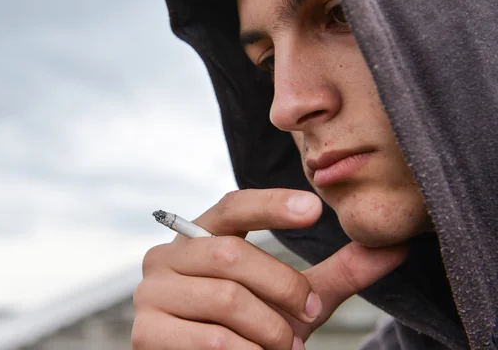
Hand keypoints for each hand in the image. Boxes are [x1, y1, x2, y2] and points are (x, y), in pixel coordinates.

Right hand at [132, 189, 407, 348]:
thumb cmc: (251, 331)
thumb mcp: (295, 301)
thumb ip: (335, 275)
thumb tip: (395, 248)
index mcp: (200, 236)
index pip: (232, 206)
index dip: (270, 204)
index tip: (314, 209)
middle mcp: (167, 256)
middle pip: (233, 253)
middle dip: (283, 287)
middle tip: (309, 312)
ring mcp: (152, 292)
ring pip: (226, 297)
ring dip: (269, 328)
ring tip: (284, 345)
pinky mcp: (146, 331)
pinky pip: (211, 337)